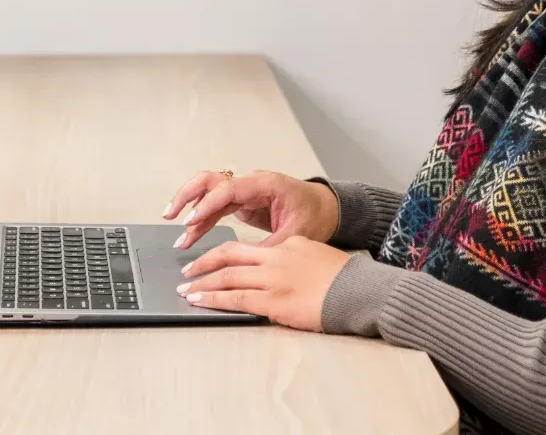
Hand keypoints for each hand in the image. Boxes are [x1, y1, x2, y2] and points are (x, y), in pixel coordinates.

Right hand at [162, 170, 339, 249]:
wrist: (325, 207)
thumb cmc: (314, 215)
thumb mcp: (296, 234)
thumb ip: (269, 247)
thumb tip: (246, 264)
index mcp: (265, 184)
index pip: (228, 189)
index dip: (207, 204)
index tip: (191, 221)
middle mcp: (251, 183)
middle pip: (211, 180)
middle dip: (188, 196)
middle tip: (170, 215)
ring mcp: (245, 191)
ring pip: (209, 192)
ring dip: (190, 208)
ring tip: (177, 231)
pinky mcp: (242, 202)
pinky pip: (216, 206)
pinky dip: (202, 218)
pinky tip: (191, 234)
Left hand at [177, 236, 350, 330]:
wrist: (358, 290)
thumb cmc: (345, 279)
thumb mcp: (317, 257)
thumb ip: (294, 261)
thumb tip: (278, 274)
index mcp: (289, 243)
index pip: (249, 247)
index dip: (225, 253)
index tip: (212, 260)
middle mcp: (277, 256)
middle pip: (231, 255)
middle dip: (205, 262)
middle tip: (187, 270)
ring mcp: (274, 278)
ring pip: (228, 276)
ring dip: (203, 283)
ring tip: (186, 289)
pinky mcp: (273, 300)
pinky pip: (235, 298)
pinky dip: (214, 299)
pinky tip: (200, 301)